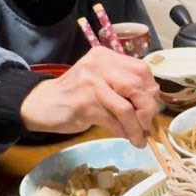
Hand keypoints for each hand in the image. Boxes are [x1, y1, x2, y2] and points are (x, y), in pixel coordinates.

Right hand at [19, 47, 160, 146]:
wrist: (42, 103)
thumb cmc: (76, 93)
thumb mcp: (101, 82)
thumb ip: (124, 86)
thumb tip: (154, 101)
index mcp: (106, 56)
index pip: (141, 70)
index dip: (151, 90)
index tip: (150, 106)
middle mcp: (100, 66)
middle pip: (137, 86)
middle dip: (147, 109)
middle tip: (147, 124)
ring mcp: (91, 84)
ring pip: (126, 108)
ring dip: (136, 127)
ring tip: (139, 138)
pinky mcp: (84, 105)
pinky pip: (113, 121)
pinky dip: (124, 132)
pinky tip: (127, 138)